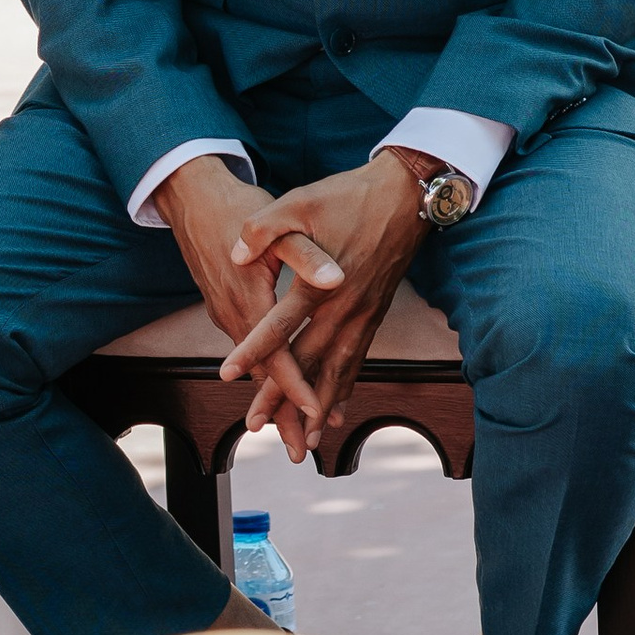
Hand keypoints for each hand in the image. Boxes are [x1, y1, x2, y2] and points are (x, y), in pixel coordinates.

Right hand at [149, 156, 324, 434]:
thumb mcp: (277, 221)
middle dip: (284, 415)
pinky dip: (269, 375)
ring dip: (275, 400)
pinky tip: (282, 385)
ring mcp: (227, 314)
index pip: (277, 356)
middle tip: (304, 452)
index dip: (298, 386)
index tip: (317, 414)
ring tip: (297, 432)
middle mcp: (233, 316)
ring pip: (255, 368)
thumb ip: (305, 254)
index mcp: (249, 300)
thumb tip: (335, 278)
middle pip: (263, 377)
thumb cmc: (237, 206)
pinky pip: (250, 353)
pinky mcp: (227, 308)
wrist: (191, 196)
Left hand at [215, 152, 427, 467]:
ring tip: (306, 439)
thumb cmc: (348, 196)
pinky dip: (346, 389)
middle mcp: (344, 308)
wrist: (407, 195)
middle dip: (282, 397)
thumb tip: (235, 254)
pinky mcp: (374, 315)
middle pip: (307, 362)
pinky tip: (340, 411)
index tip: (227, 375)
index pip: (280, 325)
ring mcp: (363, 315)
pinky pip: (358, 361)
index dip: (252, 350)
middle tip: (256, 427)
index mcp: (320, 283)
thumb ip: (264, 228)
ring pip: (337, 371)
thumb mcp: (299, 201)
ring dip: (319, 406)